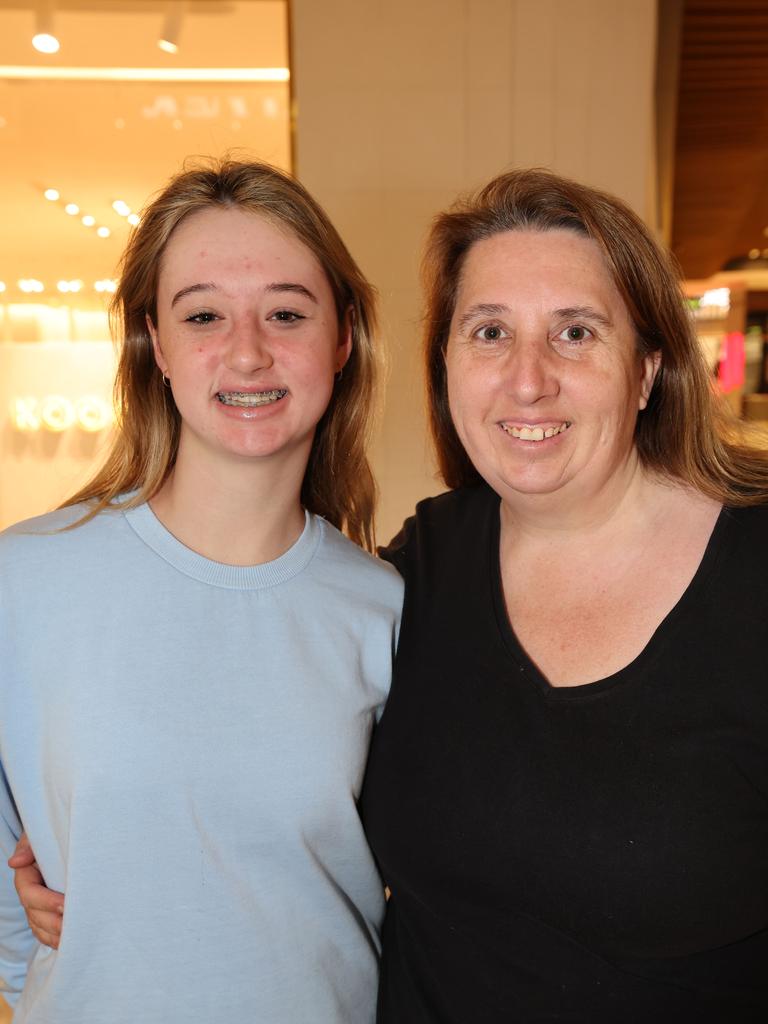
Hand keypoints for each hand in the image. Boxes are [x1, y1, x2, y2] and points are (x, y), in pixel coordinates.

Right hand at [7, 833, 63, 948]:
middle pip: (35, 915)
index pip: (30, 893)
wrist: (58, 842)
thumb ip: (28, 847)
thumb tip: (16, 861)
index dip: (46, 901)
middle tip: (73, 925)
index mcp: (26, 877)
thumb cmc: (49, 838)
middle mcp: (29, 895)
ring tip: (73, 937)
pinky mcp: (45, 915)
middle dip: (54, 923)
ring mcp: (35, 908)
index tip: (64, 904)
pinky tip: (68, 942)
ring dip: (55, 935)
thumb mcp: (37, 837)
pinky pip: (44, 932)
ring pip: (40, 927)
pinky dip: (54, 939)